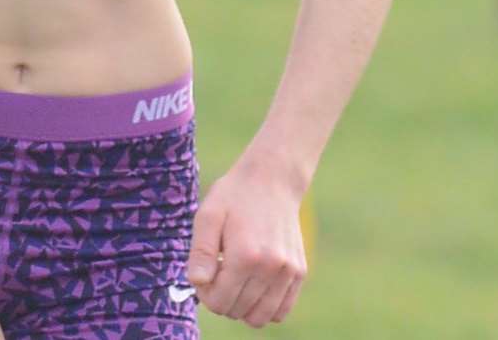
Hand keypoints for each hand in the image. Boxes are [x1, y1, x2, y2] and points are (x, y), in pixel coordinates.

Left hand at [186, 159, 307, 327]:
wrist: (273, 179)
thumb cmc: (235, 196)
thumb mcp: (208, 215)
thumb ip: (201, 252)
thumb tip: (197, 283)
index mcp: (245, 255)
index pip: (219, 302)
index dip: (205, 294)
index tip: (205, 275)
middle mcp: (271, 267)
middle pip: (238, 311)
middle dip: (221, 299)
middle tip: (218, 274)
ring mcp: (289, 271)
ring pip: (260, 318)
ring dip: (242, 307)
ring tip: (235, 280)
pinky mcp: (299, 272)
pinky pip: (281, 310)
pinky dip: (264, 306)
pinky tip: (253, 285)